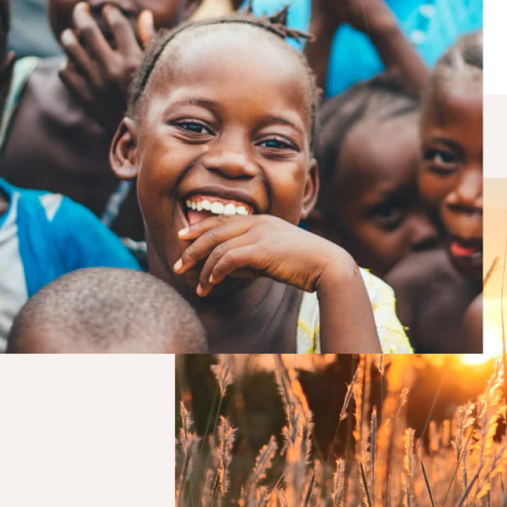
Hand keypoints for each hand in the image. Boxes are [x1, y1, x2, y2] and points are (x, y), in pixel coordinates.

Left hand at [58, 2, 154, 133]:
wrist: (144, 136)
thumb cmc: (155, 99)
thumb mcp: (158, 70)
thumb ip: (150, 41)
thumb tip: (144, 15)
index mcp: (133, 60)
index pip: (116, 23)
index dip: (110, 12)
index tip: (108, 11)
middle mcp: (112, 69)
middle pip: (88, 30)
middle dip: (82, 14)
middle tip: (81, 9)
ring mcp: (95, 83)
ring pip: (71, 48)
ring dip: (69, 36)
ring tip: (71, 34)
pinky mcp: (84, 97)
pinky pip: (65, 72)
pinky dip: (67, 65)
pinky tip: (73, 63)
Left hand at [173, 213, 355, 295]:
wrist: (327, 265)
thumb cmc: (302, 265)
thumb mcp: (270, 259)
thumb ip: (247, 260)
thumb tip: (221, 270)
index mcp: (261, 220)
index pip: (222, 220)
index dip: (199, 228)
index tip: (182, 238)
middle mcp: (258, 222)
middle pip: (214, 231)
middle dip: (192, 249)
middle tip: (178, 265)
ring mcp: (260, 233)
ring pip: (218, 247)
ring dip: (203, 269)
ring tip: (197, 286)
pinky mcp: (262, 249)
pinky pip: (228, 259)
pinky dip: (216, 271)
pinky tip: (211, 283)